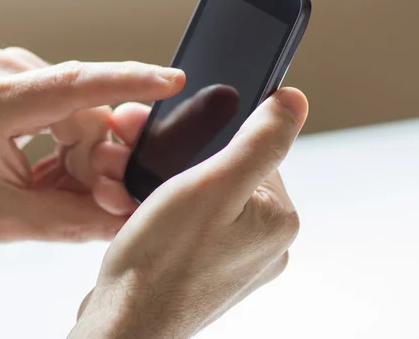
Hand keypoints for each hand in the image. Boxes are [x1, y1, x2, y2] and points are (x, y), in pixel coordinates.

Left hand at [0, 48, 184, 241]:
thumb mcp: (1, 220)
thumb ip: (70, 219)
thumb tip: (126, 216)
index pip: (76, 85)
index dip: (130, 82)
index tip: (172, 81)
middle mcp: (8, 72)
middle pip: (88, 116)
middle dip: (97, 162)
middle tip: (93, 200)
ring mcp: (16, 71)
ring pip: (84, 116)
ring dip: (82, 158)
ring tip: (54, 187)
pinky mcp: (23, 78)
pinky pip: (71, 111)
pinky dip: (71, 146)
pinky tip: (51, 170)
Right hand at [73, 88, 307, 337]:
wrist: (124, 325)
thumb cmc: (162, 261)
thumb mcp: (213, 186)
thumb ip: (259, 141)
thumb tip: (294, 101)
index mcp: (278, 220)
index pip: (255, 151)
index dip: (210, 136)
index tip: (175, 136)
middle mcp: (263, 242)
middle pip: (225, 171)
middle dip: (182, 161)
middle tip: (145, 165)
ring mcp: (234, 258)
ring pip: (201, 195)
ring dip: (167, 185)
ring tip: (139, 197)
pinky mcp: (206, 268)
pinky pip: (189, 221)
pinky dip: (164, 211)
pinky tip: (144, 216)